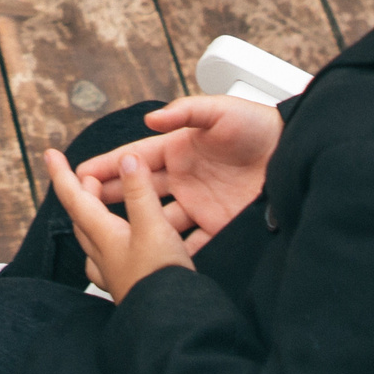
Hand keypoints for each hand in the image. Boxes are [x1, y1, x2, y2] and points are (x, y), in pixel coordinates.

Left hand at [47, 149, 194, 301]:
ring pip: (93, 239)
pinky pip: (108, 260)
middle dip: (80, 193)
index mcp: (103, 235)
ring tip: (98, 207)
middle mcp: (102, 254)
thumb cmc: (159, 277)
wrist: (170, 326)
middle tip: (83, 176)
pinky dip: (109, 244)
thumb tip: (127, 159)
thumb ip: (139, 193)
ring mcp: (113, 273)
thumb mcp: (153, 227)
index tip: (49, 154)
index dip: (61, 174)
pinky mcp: (127, 286)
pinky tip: (115, 250)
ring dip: (93, 218)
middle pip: (82, 218)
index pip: (75, 198)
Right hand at [73, 96, 280, 253]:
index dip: (108, 167)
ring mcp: (199, 203)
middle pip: (139, 192)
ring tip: (111, 243)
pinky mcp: (217, 224)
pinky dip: (174, 254)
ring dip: (136, 229)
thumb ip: (186, 111)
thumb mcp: (220, 110)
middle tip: (81, 210)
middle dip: (109, 199)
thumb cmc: (257, 125)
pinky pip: (191, 243)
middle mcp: (183, 178)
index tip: (79, 175)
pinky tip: (156, 262)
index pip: (135, 159)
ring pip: (157, 220)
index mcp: (178, 148)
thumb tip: (151, 119)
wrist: (294, 152)